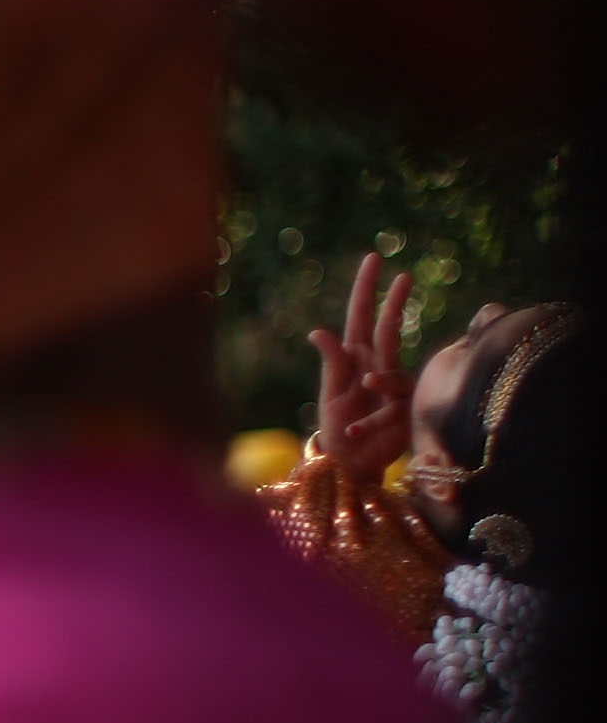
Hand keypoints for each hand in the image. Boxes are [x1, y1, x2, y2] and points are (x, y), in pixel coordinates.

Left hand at [307, 252, 413, 474]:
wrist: (350, 462)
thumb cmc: (337, 426)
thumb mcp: (330, 395)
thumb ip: (331, 365)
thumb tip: (318, 332)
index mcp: (356, 359)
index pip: (361, 318)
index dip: (366, 290)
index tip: (373, 260)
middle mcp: (377, 368)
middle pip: (389, 331)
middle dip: (395, 304)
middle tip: (405, 277)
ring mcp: (393, 391)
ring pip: (393, 374)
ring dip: (380, 381)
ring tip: (365, 387)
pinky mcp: (401, 416)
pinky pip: (389, 414)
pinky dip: (368, 422)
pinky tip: (350, 430)